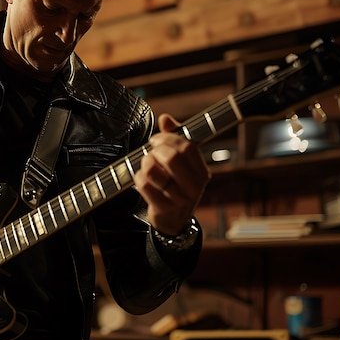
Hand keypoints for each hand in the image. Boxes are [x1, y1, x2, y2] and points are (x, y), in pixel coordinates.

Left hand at [134, 113, 210, 234]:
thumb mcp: (181, 164)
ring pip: (153, 171)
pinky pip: (144, 185)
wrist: (174, 220)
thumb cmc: (176, 186)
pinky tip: (142, 180)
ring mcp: (180, 199)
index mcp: (201, 171)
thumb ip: (174, 139)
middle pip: (171, 157)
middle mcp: (194, 186)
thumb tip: (165, 118)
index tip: (156, 140)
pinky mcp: (164, 208)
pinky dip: (138, 178)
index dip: (167, 138)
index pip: (187, 146)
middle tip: (150, 153)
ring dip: (145, 164)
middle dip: (154, 151)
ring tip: (147, 167)